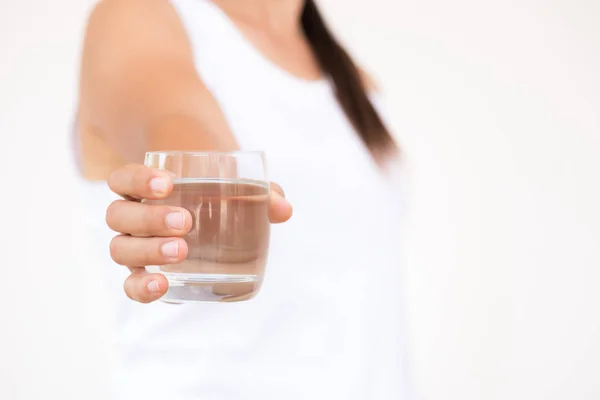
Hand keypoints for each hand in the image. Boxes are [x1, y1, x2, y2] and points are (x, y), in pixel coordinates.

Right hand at [105, 164, 292, 302]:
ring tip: (181, 250)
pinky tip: (162, 285)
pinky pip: (131, 286)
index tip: (168, 183)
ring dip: (148, 251)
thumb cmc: (218, 202)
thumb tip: (283, 209)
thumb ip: (262, 194)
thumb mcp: (238, 192)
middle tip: (186, 221)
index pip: (122, 179)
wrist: (209, 226)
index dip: (137, 180)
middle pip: (119, 216)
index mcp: (143, 190)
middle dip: (149, 218)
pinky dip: (141, 288)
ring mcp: (134, 249)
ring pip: (120, 249)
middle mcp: (131, 219)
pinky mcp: (144, 277)